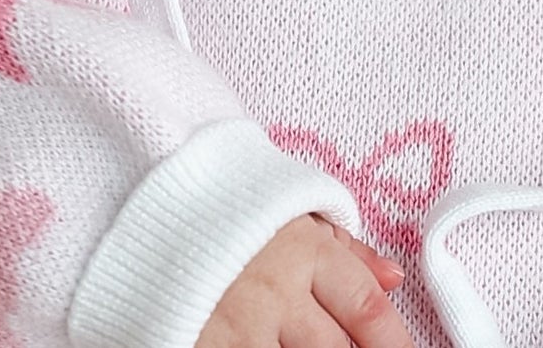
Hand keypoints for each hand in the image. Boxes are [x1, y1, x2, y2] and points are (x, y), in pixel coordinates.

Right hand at [196, 212, 414, 347]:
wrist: (147, 208)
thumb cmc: (230, 209)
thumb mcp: (292, 213)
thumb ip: (346, 249)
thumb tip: (394, 277)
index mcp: (303, 250)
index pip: (365, 307)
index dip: (393, 342)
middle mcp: (275, 293)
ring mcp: (238, 328)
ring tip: (304, 345)